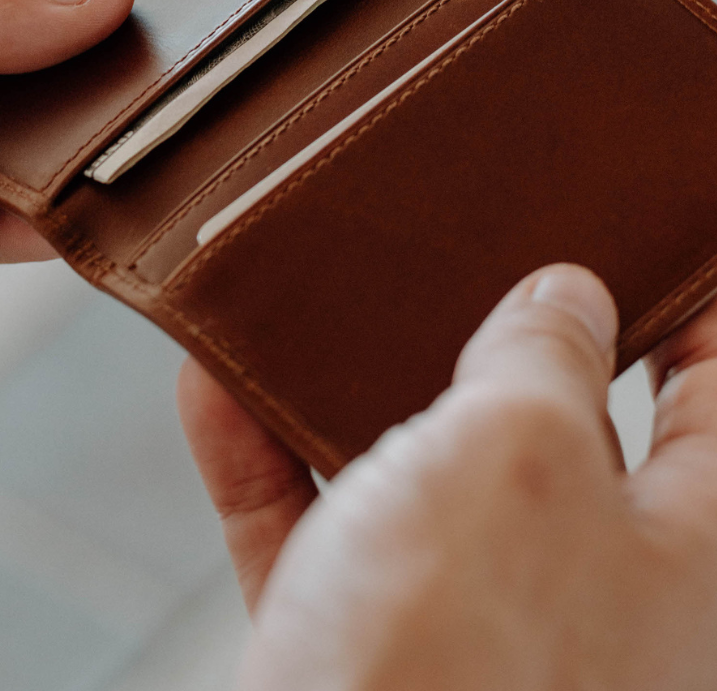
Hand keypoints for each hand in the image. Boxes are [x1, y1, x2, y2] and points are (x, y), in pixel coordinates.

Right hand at [179, 264, 716, 689]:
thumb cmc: (458, 659)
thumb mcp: (521, 457)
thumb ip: (547, 361)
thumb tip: (565, 300)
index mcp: (678, 549)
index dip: (694, 309)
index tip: (649, 233)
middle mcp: (583, 585)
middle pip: (553, 428)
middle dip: (494, 336)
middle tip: (454, 250)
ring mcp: (464, 618)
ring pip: (412, 473)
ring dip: (344, 390)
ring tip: (305, 310)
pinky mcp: (363, 645)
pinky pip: (315, 526)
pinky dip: (264, 460)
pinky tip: (213, 391)